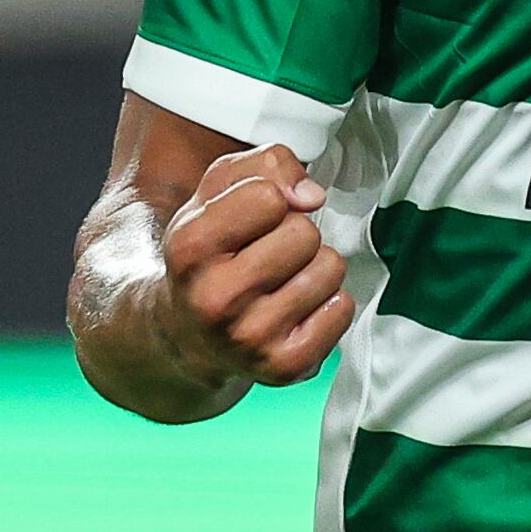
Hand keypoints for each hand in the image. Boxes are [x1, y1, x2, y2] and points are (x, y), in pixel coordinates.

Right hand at [159, 144, 352, 387]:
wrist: (189, 335)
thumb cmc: (213, 251)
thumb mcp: (218, 193)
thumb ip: (266, 164)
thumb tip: (311, 196)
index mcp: (188, 247)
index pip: (268, 197)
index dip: (271, 199)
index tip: (253, 220)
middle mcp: (214, 299)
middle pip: (304, 233)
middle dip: (295, 234)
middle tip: (266, 255)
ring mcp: (249, 339)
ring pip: (330, 268)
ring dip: (315, 267)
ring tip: (280, 283)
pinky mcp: (284, 367)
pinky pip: (342, 307)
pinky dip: (329, 303)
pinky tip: (296, 311)